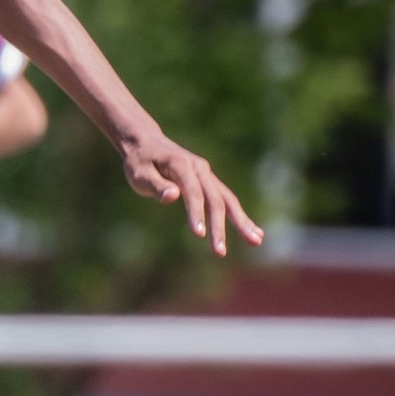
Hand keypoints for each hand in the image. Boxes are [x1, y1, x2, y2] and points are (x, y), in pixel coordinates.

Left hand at [119, 127, 263, 256]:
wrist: (146, 143)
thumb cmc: (139, 162)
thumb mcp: (139, 174)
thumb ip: (155, 185)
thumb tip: (173, 196)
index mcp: (182, 165)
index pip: (193, 193)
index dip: (196, 214)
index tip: (199, 235)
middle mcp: (200, 168)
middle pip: (215, 199)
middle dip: (220, 227)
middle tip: (220, 252)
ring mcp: (207, 174)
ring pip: (227, 199)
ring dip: (241, 221)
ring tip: (256, 241)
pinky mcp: (209, 181)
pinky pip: (227, 199)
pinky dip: (239, 215)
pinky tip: (252, 231)